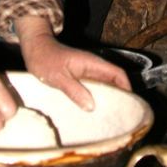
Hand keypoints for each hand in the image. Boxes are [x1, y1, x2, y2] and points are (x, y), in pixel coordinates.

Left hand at [15, 15, 130, 111]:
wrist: (35, 50)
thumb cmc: (45, 60)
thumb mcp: (58, 77)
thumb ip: (74, 90)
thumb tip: (92, 106)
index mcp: (92, 63)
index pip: (117, 73)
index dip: (127, 87)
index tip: (130, 103)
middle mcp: (92, 67)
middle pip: (114, 81)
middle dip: (121, 96)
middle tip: (122, 115)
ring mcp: (87, 72)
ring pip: (105, 85)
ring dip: (110, 98)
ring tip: (111, 117)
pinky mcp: (80, 77)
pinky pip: (95, 88)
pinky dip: (98, 98)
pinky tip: (94, 111)